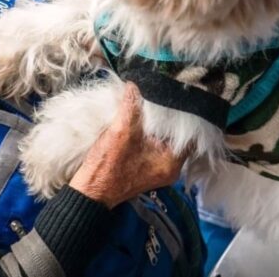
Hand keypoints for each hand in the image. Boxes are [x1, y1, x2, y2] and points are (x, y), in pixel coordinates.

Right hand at [69, 83, 186, 207]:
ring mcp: (158, 168)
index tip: (176, 97)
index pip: (189, 133)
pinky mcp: (146, 167)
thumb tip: (134, 86)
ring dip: (155, 125)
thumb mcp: (121, 131)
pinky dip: (148, 133)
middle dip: (167, 118)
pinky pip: (154, 145)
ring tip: (148, 106)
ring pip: (163, 139)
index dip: (183, 114)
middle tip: (160, 98)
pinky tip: (139, 121)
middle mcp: (170, 168)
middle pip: (176, 135)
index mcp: (172, 162)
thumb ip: (131, 105)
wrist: (89, 192)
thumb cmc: (107, 167)